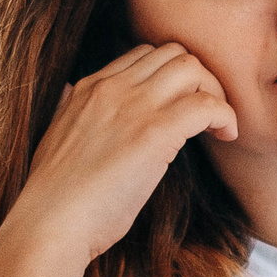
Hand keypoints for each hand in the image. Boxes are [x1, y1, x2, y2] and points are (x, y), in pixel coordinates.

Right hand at [0, 43, 236, 268]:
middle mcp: (113, 87)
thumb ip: (68, 110)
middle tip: (207, 114)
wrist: (50, 222)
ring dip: (216, 93)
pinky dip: (225, 116)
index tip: (181, 104)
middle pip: (175, 54)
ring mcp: (134, 106)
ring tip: (218, 125)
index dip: (172, 76)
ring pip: (193, 68)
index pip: (144, 55)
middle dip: (200, 78)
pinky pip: (207, 105)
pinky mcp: (155, 133)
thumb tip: (70, 92)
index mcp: (89, 87)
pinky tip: (226, 136)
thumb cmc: (55, 195)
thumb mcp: (54, 136)